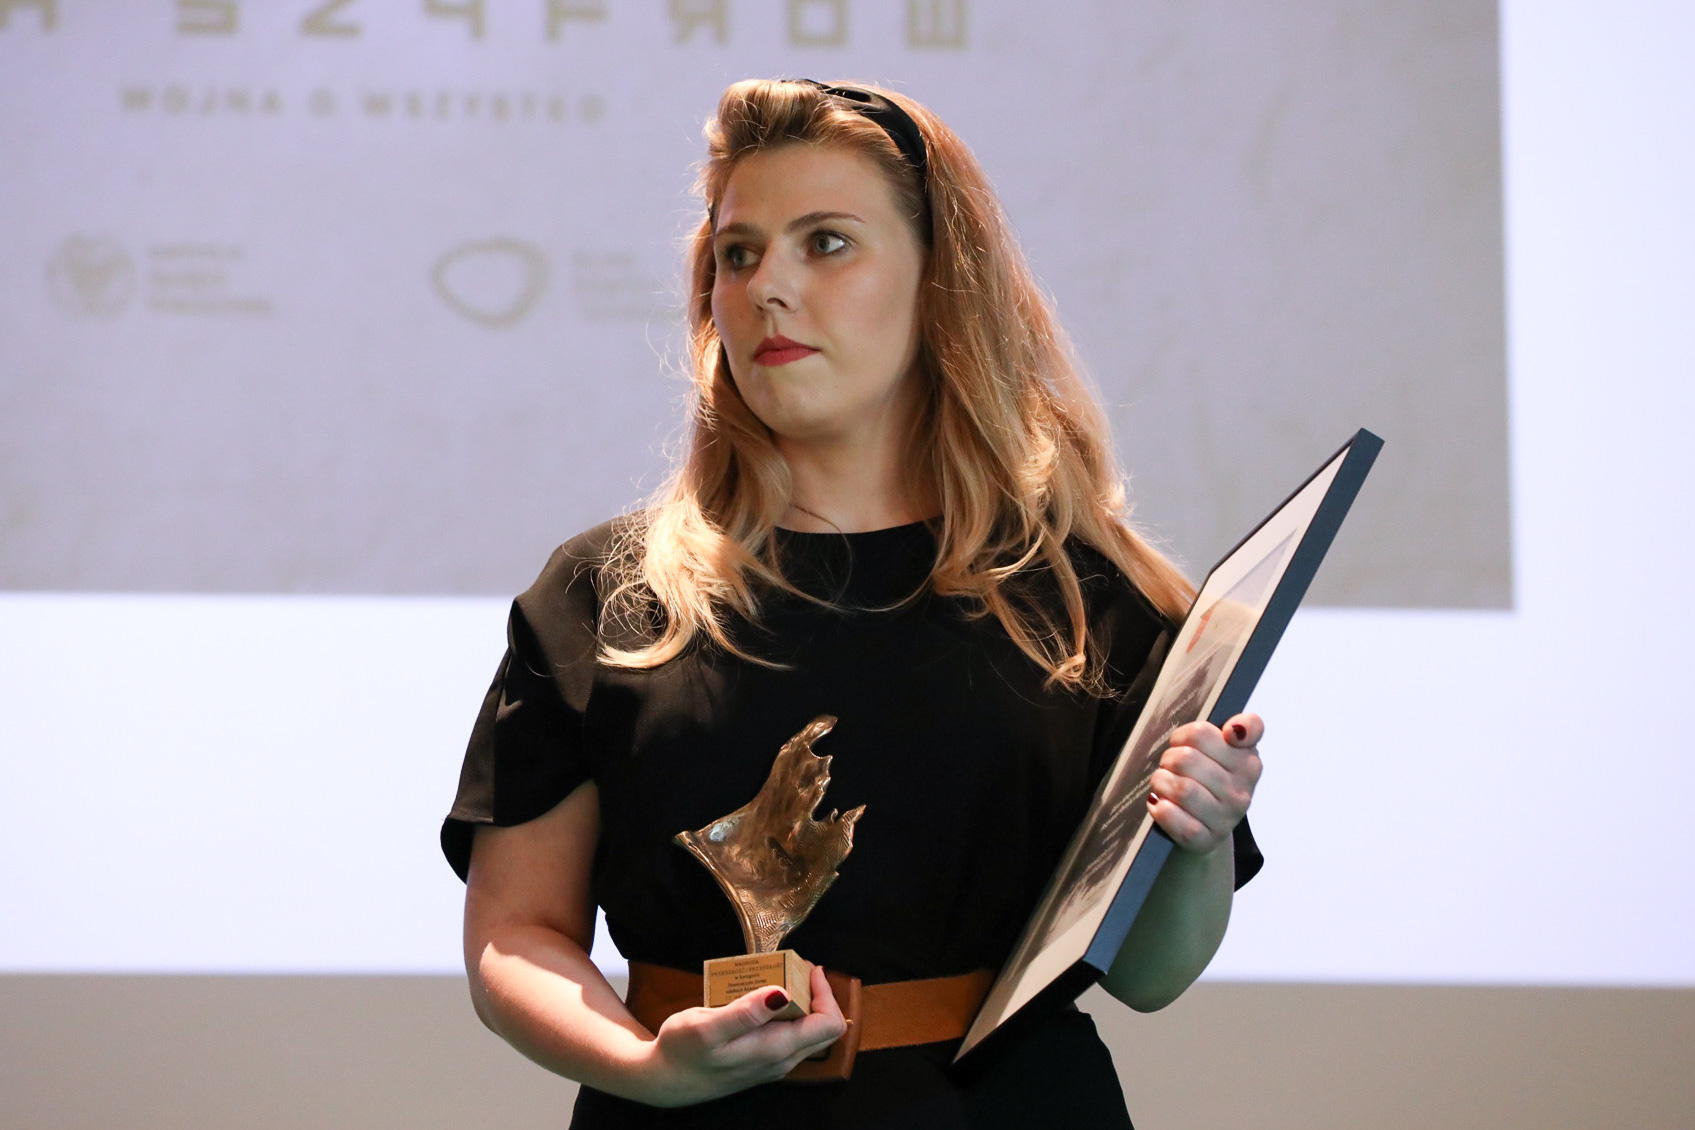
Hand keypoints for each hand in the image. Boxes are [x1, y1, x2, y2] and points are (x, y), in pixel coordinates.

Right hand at [634, 962, 847, 1106]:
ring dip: (801, 1002)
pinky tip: (762, 997)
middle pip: (822, 1027)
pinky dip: (786, 1012)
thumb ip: (745, 1013)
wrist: (664, 1080)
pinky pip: (789, 1034)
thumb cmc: (682, 1050)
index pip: (828, 1025)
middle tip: (794, 967)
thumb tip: (782, 993)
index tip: (807, 968)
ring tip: (779, 976)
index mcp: (776, 1050)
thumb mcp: (707, 1027)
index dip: (825, 993)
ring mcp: (773, 1063)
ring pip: (807, 1031)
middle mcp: (782, 1060)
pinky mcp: (762, 1060)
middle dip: (815, 994)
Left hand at [1148, 713, 1262, 855]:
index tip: (1189, 740)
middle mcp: (1242, 792)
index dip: (1189, 733)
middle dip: (1169, 758)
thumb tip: (1236, 729)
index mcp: (1249, 762)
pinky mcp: (1205, 840)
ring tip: (1163, 783)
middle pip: (1185, 758)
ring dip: (1161, 782)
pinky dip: (1159, 807)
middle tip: (1170, 765)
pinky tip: (1160, 803)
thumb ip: (1243, 726)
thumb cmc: (1212, 779)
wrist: (1208, 829)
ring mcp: (1226, 818)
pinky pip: (1173, 817)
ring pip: (1180, 788)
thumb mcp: (1228, 750)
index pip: (1208, 734)